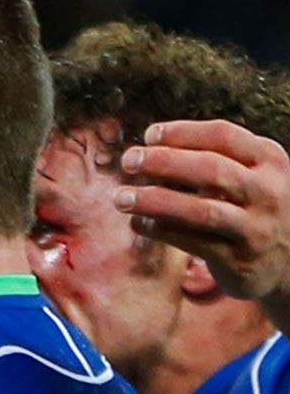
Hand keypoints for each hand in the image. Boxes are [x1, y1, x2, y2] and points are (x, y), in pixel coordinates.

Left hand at [121, 120, 289, 306]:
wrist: (287, 261)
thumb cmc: (253, 209)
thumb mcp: (250, 176)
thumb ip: (214, 159)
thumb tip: (150, 147)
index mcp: (270, 160)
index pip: (224, 135)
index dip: (182, 133)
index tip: (149, 135)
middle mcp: (268, 190)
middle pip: (210, 169)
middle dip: (164, 162)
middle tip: (128, 160)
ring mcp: (255, 227)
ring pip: (200, 209)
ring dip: (155, 201)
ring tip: (120, 197)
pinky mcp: (238, 259)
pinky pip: (192, 241)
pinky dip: (160, 230)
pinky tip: (138, 222)